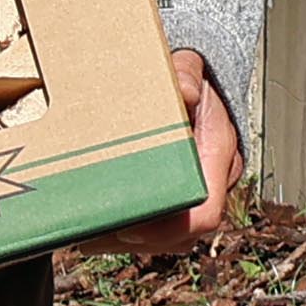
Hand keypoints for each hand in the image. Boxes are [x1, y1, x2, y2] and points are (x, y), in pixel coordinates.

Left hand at [97, 49, 244, 254]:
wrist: (196, 81)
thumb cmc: (186, 75)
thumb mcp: (187, 64)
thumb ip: (185, 72)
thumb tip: (185, 90)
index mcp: (218, 152)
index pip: (205, 211)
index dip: (170, 226)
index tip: (130, 223)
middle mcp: (213, 179)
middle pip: (182, 234)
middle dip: (138, 238)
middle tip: (93, 232)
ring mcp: (197, 192)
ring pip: (169, 239)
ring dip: (129, 240)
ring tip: (87, 233)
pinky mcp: (179, 197)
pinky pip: (160, 231)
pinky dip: (128, 235)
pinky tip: (96, 228)